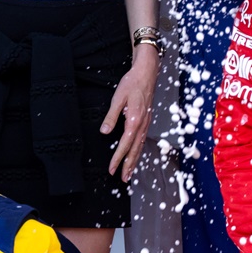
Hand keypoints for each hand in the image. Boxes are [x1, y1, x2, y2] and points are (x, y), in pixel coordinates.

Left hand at [102, 46, 158, 181]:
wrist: (147, 73)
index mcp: (134, 119)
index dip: (118, 158)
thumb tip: (104, 132)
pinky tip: (135, 155)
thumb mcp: (117, 98)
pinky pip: (142, 140)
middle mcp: (142, 124)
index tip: (111, 168)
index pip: (125, 143)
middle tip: (123, 178)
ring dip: (135, 160)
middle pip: (135, 149)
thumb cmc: (132, 83)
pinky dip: (138, 150)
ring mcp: (146, 122)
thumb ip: (111, 116)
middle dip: (129, 165)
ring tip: (129, 172)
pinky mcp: (146, 120)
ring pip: (140, 146)